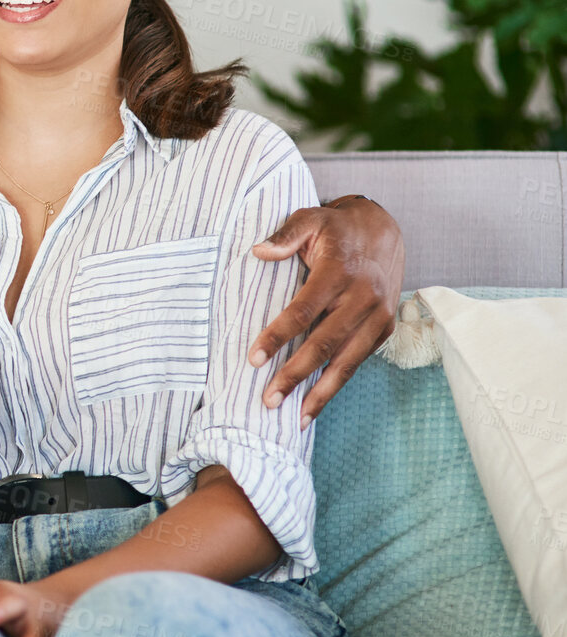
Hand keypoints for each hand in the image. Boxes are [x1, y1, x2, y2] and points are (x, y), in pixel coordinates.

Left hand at [248, 197, 403, 424]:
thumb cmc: (336, 229)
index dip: (277, 337)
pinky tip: (315, 402)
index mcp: (339, 272)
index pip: (302, 311)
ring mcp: (377, 316)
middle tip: (268, 400)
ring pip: (346, 362)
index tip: (253, 359)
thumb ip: (285, 235)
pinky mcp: (383, 329)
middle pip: (324, 344)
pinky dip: (336, 384)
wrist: (384, 231)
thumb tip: (258, 251)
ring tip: (294, 417)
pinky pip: (357, 361)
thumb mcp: (310, 219)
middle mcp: (363, 298)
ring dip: (319, 392)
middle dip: (295, 375)